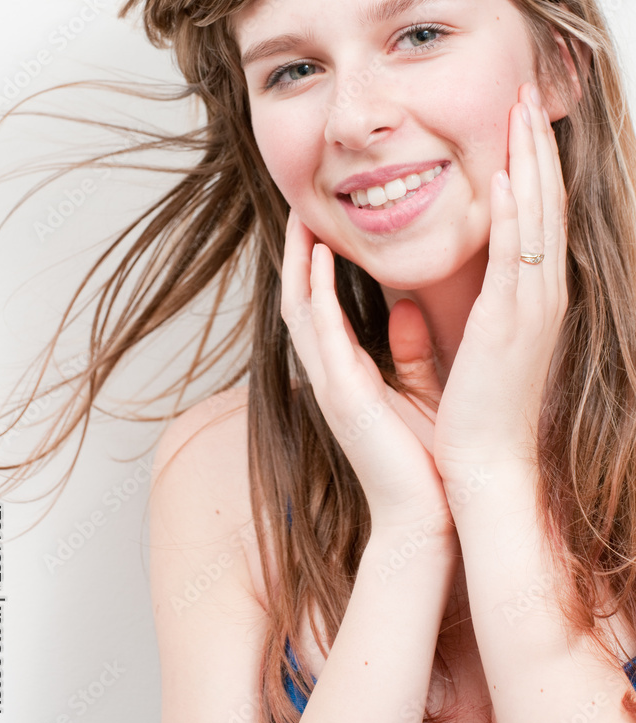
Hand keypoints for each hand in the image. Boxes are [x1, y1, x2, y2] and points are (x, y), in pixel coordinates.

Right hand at [281, 211, 452, 536]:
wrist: (426, 516)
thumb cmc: (425, 458)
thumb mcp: (420, 390)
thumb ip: (409, 350)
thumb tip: (406, 307)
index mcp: (346, 373)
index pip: (318, 307)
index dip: (312, 266)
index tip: (320, 223)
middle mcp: (329, 374)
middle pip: (299, 301)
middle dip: (296, 254)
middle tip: (300, 207)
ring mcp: (330, 384)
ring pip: (300, 310)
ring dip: (297, 263)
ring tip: (301, 218)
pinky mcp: (344, 395)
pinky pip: (322, 332)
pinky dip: (316, 292)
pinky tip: (317, 258)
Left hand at [433, 82, 568, 481]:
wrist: (487, 465)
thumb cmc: (475, 411)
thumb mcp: (470, 348)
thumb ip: (458, 308)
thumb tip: (424, 291)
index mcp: (532, 297)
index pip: (536, 216)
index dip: (530, 166)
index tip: (516, 123)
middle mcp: (543, 294)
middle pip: (546, 202)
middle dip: (535, 146)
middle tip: (527, 94)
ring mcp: (535, 306)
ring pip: (540, 216)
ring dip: (532, 161)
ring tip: (523, 111)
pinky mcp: (514, 321)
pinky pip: (520, 254)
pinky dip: (520, 211)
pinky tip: (513, 173)